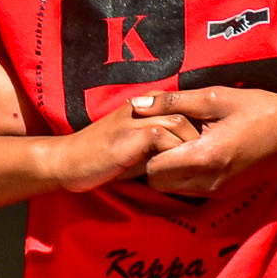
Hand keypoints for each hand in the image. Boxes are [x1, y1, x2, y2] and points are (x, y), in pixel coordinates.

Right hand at [39, 98, 195, 192]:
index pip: (182, 108)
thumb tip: (190, 158)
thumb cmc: (99, 160)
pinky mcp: (130, 134)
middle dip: (201, 134)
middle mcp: (141, 107)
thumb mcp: (134, 150)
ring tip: (196, 166)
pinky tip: (176, 170)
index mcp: (143, 108)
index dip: (198, 126)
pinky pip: (164, 137)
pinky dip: (174, 154)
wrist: (66, 162)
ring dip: (191, 146)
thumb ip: (157, 147)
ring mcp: (135, 119)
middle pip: (187, 111)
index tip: (208, 148)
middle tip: (210, 158)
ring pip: (180, 122)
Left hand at [142, 87, 276, 195]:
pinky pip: (190, 190)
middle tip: (161, 136)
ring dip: (168, 169)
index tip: (153, 129)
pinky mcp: (225, 193)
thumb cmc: (258, 110)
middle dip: (153, 161)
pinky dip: (183, 174)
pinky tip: (194, 150)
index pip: (153, 169)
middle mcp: (209, 182)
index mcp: (205, 158)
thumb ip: (173, 102)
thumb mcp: (214, 98)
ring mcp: (217, 192)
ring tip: (178, 141)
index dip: (146, 149)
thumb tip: (137, 104)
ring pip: (172, 189)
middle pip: (158, 183)